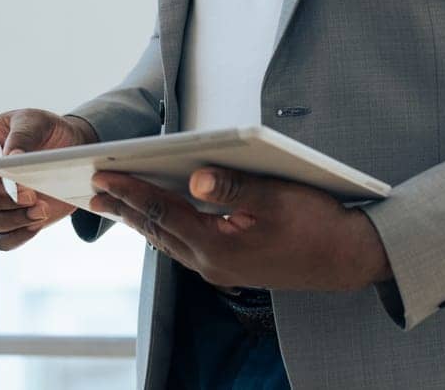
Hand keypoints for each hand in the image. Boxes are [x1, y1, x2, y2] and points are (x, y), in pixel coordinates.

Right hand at [0, 108, 96, 250]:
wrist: (67, 152)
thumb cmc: (43, 131)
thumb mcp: (35, 121)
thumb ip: (22, 135)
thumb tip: (11, 158)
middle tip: (28, 194)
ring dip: (12, 218)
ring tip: (41, 209)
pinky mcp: (6, 224)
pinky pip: (1, 240)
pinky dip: (19, 234)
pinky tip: (37, 221)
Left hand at [89, 167, 390, 291]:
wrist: (349, 259)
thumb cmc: (319, 224)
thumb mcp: (278, 196)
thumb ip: (234, 186)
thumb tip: (194, 176)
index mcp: (218, 246)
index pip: (162, 212)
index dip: (131, 190)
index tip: (102, 174)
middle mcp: (212, 263)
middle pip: (157, 230)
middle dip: (126, 207)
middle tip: (95, 188)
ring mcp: (220, 269)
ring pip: (169, 241)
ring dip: (143, 220)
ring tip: (118, 202)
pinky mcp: (231, 267)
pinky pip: (186, 246)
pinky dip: (166, 228)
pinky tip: (162, 217)